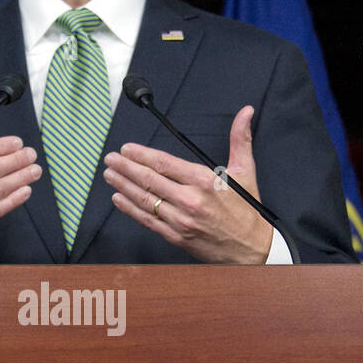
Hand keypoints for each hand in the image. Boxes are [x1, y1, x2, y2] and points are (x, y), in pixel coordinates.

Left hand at [103, 105, 272, 264]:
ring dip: (124, 186)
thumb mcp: (245, 171)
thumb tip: (245, 112)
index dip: (142, 155)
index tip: (127, 149)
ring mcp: (181, 221)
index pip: (164, 164)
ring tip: (110, 175)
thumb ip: (240, 139)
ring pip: (145, 200)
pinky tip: (119, 199)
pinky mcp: (176, 237)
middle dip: (126, 168)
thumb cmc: (247, 211)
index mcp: (204, 181)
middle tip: (110, 159)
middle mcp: (190, 200)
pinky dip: (131, 209)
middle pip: (149, 180)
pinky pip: (148, 221)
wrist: (252, 250)